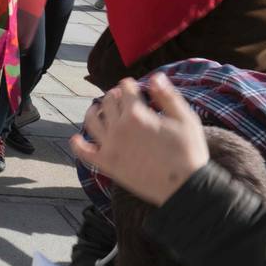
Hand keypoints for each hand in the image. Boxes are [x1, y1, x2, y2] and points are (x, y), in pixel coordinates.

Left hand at [69, 73, 208, 206]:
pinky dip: (78, 145)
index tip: (131, 85)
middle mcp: (119, 128)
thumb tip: (155, 77)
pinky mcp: (107, 165)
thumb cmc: (189, 152)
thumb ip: (168, 96)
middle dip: (113, 96)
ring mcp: (110, 146)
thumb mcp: (185, 119)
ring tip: (95, 109)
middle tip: (117, 96)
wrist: (184, 188)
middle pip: (108, 103)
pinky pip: (84, 152)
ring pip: (92, 122)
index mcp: (137, 114)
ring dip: (92, 112)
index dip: (129, 85)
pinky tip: (76, 139)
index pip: (125, 90)